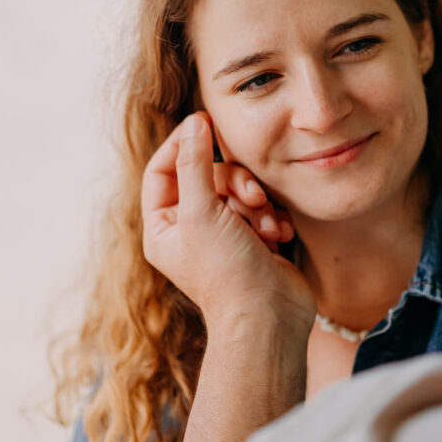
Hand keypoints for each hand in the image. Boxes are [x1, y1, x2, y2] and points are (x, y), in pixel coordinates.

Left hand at [141, 113, 314, 336]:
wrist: (269, 318)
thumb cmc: (228, 274)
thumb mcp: (202, 212)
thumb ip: (195, 164)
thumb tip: (194, 123)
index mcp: (164, 226)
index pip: (162, 170)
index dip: (182, 144)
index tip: (206, 124)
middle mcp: (191, 230)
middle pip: (208, 176)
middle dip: (234, 182)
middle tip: (249, 197)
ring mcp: (225, 236)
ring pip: (240, 191)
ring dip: (258, 203)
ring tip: (266, 226)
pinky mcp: (256, 241)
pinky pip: (263, 209)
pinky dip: (273, 218)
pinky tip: (279, 235)